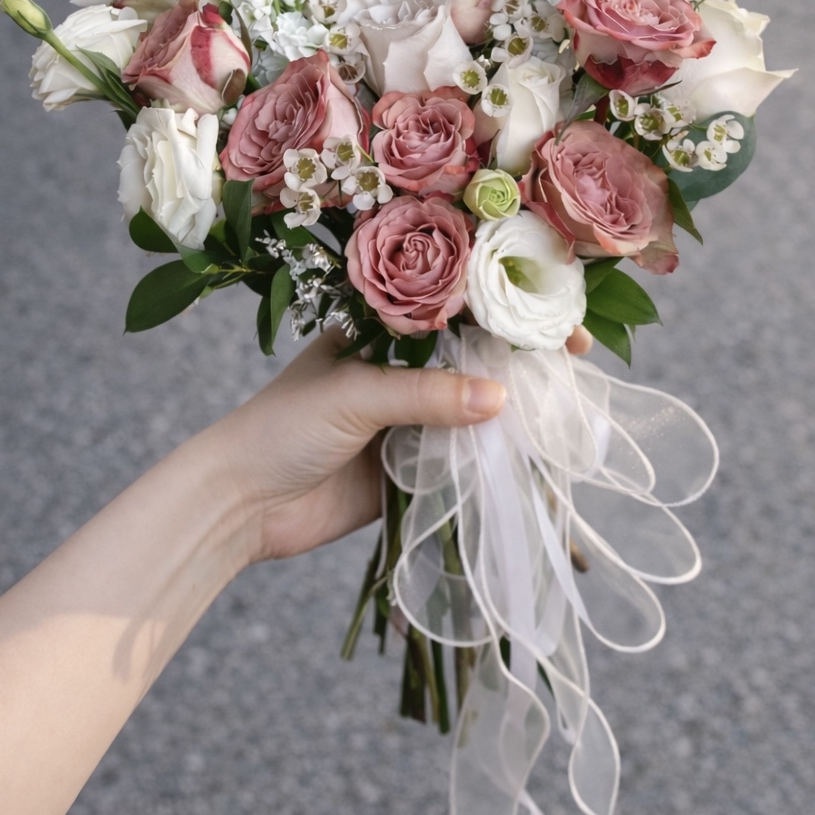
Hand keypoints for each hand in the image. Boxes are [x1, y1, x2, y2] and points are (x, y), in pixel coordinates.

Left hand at [202, 324, 592, 563]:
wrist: (238, 505)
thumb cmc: (281, 427)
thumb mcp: (354, 396)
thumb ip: (425, 395)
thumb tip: (502, 399)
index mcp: (380, 331)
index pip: (455, 309)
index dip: (505, 308)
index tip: (555, 315)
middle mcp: (399, 372)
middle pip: (473, 358)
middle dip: (523, 357)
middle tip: (576, 359)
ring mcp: (407, 422)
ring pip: (474, 410)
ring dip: (515, 411)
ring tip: (568, 407)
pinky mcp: (410, 472)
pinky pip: (462, 461)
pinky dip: (495, 459)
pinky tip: (533, 456)